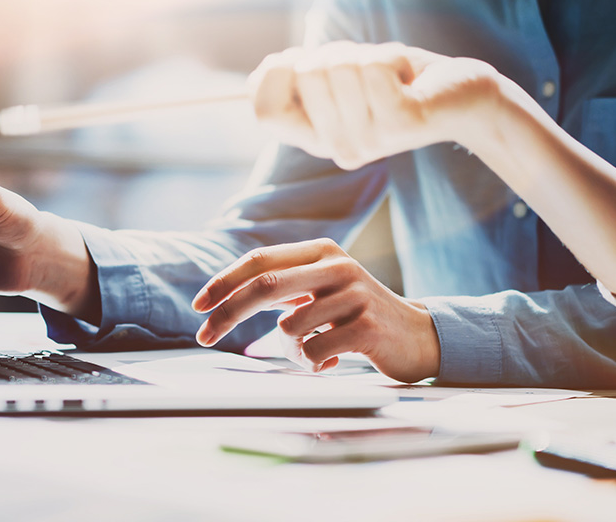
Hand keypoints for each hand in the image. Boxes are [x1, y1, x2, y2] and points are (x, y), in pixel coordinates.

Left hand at [191, 238, 439, 382]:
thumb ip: (282, 285)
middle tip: (204, 337)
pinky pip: (314, 351)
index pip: (260, 260)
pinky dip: (314, 363)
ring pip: (289, 328)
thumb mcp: (321, 288)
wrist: (417, 335)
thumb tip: (221, 297)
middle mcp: (337, 266)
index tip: (198, 305)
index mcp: (321, 251)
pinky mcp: (366, 327)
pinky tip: (335, 360)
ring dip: (289, 350)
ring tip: (314, 351)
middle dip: (227, 314)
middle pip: (265, 286)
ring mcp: (354, 295)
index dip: (224, 281)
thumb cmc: (356, 314)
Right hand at [249, 41, 507, 169]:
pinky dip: (392, 57)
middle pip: (305, 74)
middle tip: (368, 71)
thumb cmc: (399, 80)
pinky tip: (409, 79)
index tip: (303, 60)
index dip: (275, 74)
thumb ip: (301, 76)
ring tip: (392, 76)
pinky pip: (373, 68)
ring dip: (367, 54)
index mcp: (318, 139)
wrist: (462, 96)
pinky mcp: (399, 123)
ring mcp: (369, 139)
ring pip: (340, 66)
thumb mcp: (342, 77)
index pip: (265, 111)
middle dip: (336, 52)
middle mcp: (338, 148)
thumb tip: (264, 71)